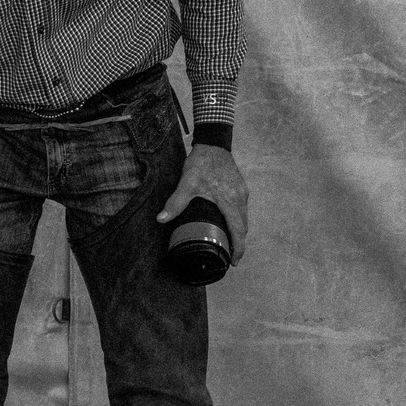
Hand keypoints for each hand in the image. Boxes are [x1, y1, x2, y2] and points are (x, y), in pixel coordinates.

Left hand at [157, 145, 248, 263]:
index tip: (234, 262)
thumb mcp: (187, 183)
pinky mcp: (240, 188)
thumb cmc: (202, 163)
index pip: (238, 231)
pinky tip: (228, 222)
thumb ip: (176, 202)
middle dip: (238, 243)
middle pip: (243, 227)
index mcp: (230, 201)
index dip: (238, 248)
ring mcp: (242, 193)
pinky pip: (242, 209)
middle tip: (228, 257)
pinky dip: (237, 220)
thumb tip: (161, 219)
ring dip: (238, 232)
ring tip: (228, 243)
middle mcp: (240, 198)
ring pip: (243, 218)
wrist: (213, 143)